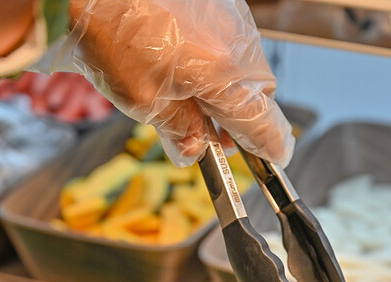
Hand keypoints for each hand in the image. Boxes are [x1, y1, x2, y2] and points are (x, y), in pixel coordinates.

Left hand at [65, 0, 294, 166]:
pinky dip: (220, 58)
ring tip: (193, 94)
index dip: (272, 145)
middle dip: (242, 117)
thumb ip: (179, 128)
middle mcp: (237, 45)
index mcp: (222, 76)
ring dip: (230, 86)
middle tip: (215, 133)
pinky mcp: (222, 3)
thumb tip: (196, 149)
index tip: (277, 157)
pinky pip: (234, 40)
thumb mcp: (142, 100)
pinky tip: (188, 60)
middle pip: (260, 94)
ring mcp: (233, 18)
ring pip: (248, 66)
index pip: (262, 122)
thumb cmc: (113, 36)